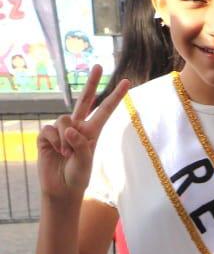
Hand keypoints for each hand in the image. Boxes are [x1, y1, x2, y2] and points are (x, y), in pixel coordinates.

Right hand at [36, 65, 126, 202]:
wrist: (61, 188)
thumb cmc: (78, 176)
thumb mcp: (85, 162)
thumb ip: (81, 144)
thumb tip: (69, 128)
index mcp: (93, 132)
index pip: (105, 110)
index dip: (115, 96)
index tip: (127, 82)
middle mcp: (77, 127)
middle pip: (84, 100)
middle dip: (91, 82)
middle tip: (99, 65)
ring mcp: (60, 129)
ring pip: (63, 119)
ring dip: (66, 139)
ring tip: (67, 154)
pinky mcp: (46, 135)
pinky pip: (50, 130)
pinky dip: (55, 142)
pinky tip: (57, 152)